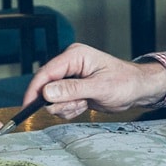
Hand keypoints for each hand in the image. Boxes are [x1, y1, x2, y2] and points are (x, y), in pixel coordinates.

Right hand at [21, 43, 165, 119]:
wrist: (137, 90)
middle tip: (76, 104)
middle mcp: (69, 65)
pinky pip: (60, 105)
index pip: (46, 72)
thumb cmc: (125, 82)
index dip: (35, 89)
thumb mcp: (99, 87)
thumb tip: (47, 92)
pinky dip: (70, 110)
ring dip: (66, 107)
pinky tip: (84, 105)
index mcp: (74, 56)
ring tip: (85, 103)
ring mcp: (70, 78)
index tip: (28, 105)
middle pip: (46, 87)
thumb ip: (72, 89)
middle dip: (58, 101)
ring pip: (52, 99)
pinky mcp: (72, 89)